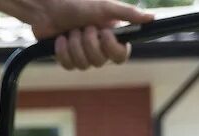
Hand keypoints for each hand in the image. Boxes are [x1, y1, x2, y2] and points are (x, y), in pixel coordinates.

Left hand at [24, 0, 153, 69]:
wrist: (47, 8)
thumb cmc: (76, 3)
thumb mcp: (105, 7)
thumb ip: (128, 14)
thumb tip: (151, 18)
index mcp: (111, 34)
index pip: (121, 56)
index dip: (113, 49)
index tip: (105, 34)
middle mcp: (98, 46)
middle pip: (100, 61)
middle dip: (89, 43)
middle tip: (84, 27)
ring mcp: (82, 54)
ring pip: (83, 65)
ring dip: (75, 46)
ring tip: (71, 31)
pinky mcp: (66, 58)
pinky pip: (68, 66)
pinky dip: (63, 51)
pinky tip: (60, 39)